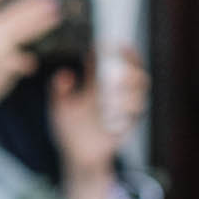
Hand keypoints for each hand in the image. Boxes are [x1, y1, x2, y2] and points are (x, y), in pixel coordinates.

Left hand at [51, 45, 147, 196]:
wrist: (78, 154)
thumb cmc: (71, 126)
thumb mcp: (60, 106)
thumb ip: (59, 90)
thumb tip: (64, 73)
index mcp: (105, 85)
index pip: (119, 62)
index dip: (119, 51)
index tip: (110, 44)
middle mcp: (119, 95)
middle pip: (137, 73)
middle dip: (130, 66)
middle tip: (115, 66)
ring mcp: (125, 110)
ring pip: (140, 93)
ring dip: (129, 88)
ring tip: (113, 87)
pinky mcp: (129, 125)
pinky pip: (136, 114)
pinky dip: (128, 109)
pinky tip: (114, 107)